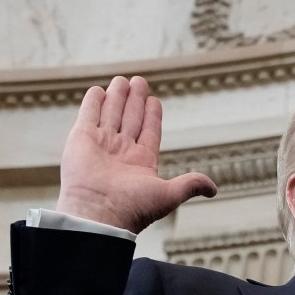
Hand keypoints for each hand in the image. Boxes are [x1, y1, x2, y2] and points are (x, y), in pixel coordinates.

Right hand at [55, 75, 215, 233]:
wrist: (99, 213)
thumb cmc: (133, 208)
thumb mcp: (169, 195)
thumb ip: (190, 184)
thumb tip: (213, 189)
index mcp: (141, 162)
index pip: (149, 131)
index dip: (152, 115)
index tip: (155, 100)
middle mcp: (121, 151)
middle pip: (130, 118)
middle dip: (135, 100)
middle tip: (139, 81)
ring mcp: (101, 144)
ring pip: (111, 113)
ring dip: (117, 97)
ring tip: (122, 80)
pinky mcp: (81, 139)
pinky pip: (88, 115)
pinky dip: (93, 102)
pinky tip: (98, 90)